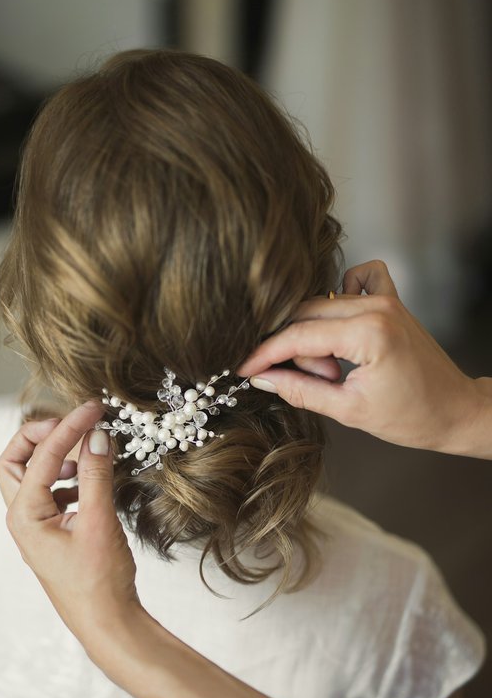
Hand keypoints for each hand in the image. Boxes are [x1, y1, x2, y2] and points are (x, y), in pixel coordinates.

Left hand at [0, 402, 140, 655]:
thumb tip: (97, 435)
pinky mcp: (53, 533)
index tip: (94, 409)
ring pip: (30, 477)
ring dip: (53, 457)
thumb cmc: (99, 580)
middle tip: (71, 424)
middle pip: (14, 461)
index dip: (69, 427)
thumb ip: (96, 474)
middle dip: (39, 437)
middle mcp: (23, 519)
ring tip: (85, 452)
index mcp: (24, 515)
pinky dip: (67, 478)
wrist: (107, 622)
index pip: (43, 455)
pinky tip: (90, 481)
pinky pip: (50, 494)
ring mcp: (36, 527)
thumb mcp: (99, 520)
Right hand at [237, 260, 485, 454]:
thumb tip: (263, 378)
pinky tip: (342, 330)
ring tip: (335, 371)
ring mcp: (385, 299)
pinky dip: (340, 298)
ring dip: (316, 337)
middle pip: (304, 316)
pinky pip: (357, 280)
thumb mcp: (348, 411)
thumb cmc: (412, 417)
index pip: (297, 336)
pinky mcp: (392, 300)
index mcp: (368, 334)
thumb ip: (300, 390)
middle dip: (295, 352)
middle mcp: (376, 307)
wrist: (455, 411)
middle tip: (313, 381)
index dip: (265, 353)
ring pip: (321, 304)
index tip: (243, 368)